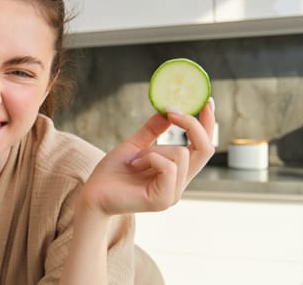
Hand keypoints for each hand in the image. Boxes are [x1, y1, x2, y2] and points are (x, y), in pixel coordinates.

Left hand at [82, 100, 215, 215]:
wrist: (93, 194)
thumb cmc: (112, 172)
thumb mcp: (135, 145)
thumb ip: (153, 130)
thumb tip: (169, 110)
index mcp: (177, 172)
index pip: (204, 147)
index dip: (209, 124)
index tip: (207, 101)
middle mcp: (180, 184)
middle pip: (206, 149)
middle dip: (192, 124)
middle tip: (172, 111)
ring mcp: (173, 194)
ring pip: (181, 154)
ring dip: (154, 149)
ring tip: (135, 160)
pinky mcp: (163, 200)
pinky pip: (168, 166)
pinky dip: (149, 158)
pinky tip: (134, 166)